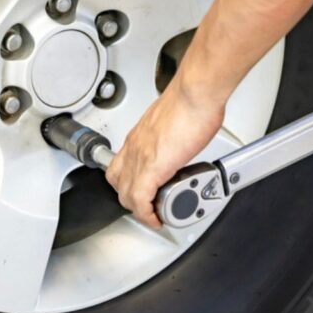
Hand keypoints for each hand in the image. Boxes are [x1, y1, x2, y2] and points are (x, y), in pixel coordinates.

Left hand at [105, 82, 224, 227]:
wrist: (195, 93)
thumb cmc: (190, 101)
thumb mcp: (172, 121)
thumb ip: (169, 134)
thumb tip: (180, 141)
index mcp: (139, 136)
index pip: (119, 166)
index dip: (127, 185)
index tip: (141, 194)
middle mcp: (135, 147)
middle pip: (117, 183)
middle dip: (131, 201)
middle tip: (149, 208)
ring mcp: (141, 156)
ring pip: (125, 194)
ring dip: (139, 210)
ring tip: (155, 215)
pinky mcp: (153, 167)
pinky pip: (140, 200)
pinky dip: (147, 215)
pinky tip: (157, 219)